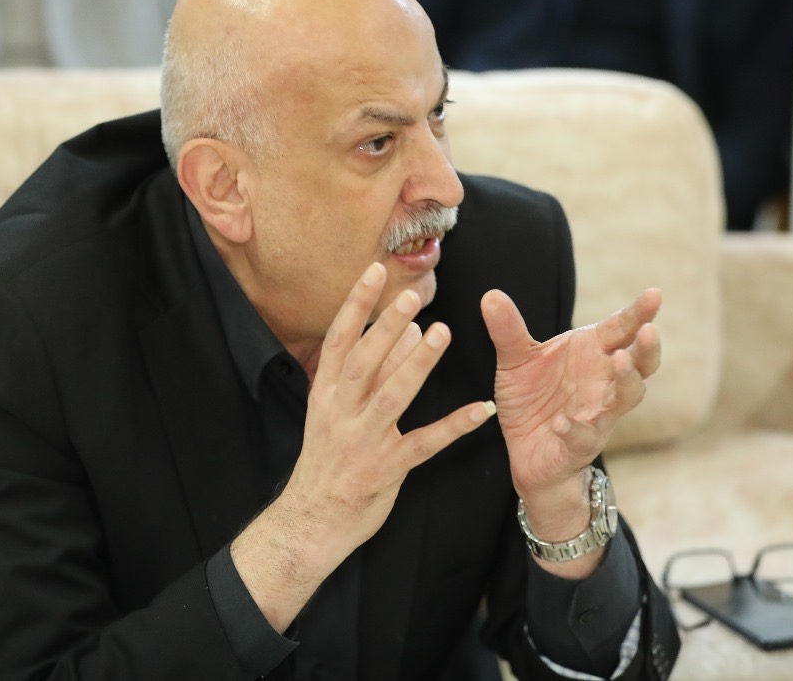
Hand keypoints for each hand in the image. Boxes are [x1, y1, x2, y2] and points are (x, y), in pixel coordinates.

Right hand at [232, 262, 494, 630]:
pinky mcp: (387, 467)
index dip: (356, 305)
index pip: (338, 340)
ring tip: (441, 333)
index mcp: (325, 394)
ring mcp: (363, 440)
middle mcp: (341, 412)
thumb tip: (404, 330)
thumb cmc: (328, 461)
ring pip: (392, 395)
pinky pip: (425, 443)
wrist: (311, 521)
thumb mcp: (336, 413)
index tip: (373, 272)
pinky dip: (454, 426)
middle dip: (386, 327)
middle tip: (413, 297)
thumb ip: (369, 373)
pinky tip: (481, 410)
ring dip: (417, 363)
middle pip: (364, 361)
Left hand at [482, 288, 661, 500]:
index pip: (620, 329)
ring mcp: (597, 414)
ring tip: (619, 361)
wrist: (524, 451)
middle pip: (639, 364)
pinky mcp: (579, 445)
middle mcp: (603, 382)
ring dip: (626, 381)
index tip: (655, 294)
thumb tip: (490, 295)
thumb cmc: (532, 398)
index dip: (638, 312)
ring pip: (625, 398)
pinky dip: (575, 429)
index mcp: (592, 353)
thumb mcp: (515, 361)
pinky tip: (561, 423)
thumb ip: (508, 330)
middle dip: (646, 348)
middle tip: (648, 331)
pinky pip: (584, 437)